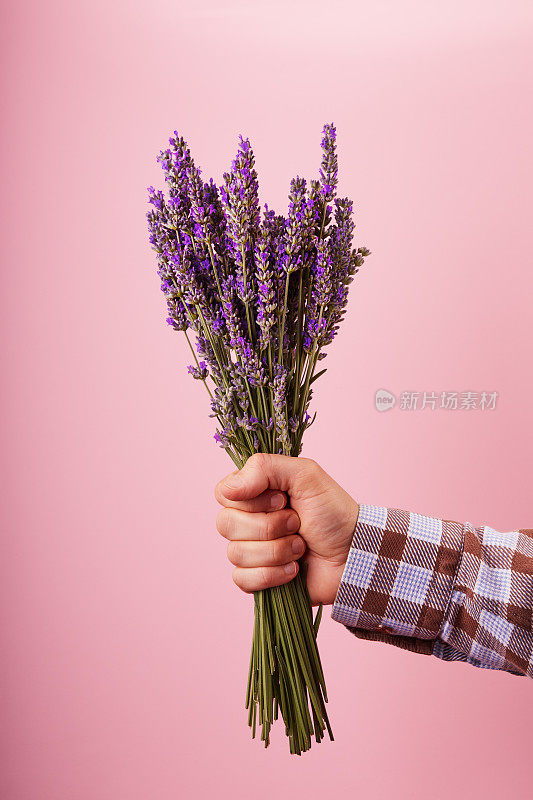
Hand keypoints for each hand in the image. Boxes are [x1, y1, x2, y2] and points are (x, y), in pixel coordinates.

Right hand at [215, 454, 358, 605]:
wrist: (354, 554)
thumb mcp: (304, 474)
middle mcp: (248, 520)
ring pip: (236, 553)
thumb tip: (228, 489)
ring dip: (277, 550)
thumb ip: (264, 467)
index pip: (223, 494)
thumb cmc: (332, 512)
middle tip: (297, 523)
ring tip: (301, 547)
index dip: (251, 500)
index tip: (281, 499)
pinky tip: (294, 569)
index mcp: (254, 493)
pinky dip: (273, 574)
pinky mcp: (257, 579)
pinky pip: (242, 579)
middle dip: (269, 526)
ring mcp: (251, 551)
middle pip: (226, 524)